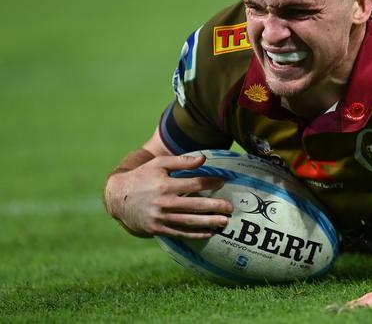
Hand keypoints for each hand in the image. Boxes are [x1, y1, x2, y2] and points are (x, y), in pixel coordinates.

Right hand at [105, 154, 232, 237]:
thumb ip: (182, 161)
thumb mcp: (159, 164)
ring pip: (189, 222)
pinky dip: (194, 234)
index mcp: (165, 184)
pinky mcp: (157, 229)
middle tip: (230, 208)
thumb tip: (204, 159)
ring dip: (208, 222)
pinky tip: (208, 233)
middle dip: (215, 206)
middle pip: (195, 205)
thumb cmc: (142, 176)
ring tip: (224, 222)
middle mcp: (164, 202)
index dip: (210, 182)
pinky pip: (179, 233)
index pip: (194, 183)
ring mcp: (160, 218)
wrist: (118, 197)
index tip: (222, 182)